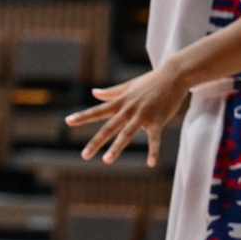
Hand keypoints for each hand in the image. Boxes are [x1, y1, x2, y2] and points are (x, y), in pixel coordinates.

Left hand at [65, 63, 188, 164]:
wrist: (173, 75)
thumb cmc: (150, 81)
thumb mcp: (128, 86)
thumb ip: (111, 92)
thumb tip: (94, 92)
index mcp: (120, 102)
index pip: (97, 111)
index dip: (82, 116)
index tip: (67, 121)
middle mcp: (128, 109)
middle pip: (108, 127)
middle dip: (96, 142)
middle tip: (84, 156)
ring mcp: (142, 115)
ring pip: (126, 133)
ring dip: (117, 148)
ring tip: (106, 161)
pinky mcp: (158, 120)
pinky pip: (155, 138)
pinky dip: (153, 151)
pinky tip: (151, 163)